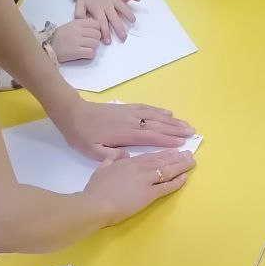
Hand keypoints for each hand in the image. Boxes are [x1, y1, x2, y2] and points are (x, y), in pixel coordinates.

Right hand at [51, 19, 101, 62]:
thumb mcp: (70, 26)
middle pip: (97, 34)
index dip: (96, 30)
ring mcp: (77, 41)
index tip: (91, 35)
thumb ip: (82, 25)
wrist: (48, 47)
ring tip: (85, 49)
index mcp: (77, 23)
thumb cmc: (60, 37)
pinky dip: (89, 55)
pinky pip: (91, 53)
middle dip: (95, 40)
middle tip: (89, 43)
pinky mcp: (76, 52)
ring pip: (95, 44)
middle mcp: (78, 30)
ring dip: (92, 48)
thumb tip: (96, 29)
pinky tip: (83, 54)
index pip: (96, 24)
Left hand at [55, 95, 193, 159]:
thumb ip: (110, 156)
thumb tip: (127, 158)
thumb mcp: (92, 151)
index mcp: (124, 134)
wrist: (72, 113)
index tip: (181, 144)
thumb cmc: (81, 135)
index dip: (166, 140)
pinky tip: (168, 113)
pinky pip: (147, 108)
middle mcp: (130, 121)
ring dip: (172, 120)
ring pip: (155, 115)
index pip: (149, 137)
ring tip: (186, 124)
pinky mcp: (126, 107)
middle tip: (192, 133)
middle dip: (176, 129)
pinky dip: (159, 111)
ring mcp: (129, 112)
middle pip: (157, 125)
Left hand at [75, 0, 141, 43]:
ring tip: (133, 21)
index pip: (101, 22)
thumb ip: (79, 14)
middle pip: (114, 18)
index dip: (105, 32)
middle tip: (123, 37)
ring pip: (122, 7)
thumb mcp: (80, 4)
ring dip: (128, 13)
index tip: (108, 42)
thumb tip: (83, 23)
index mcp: (97, 9)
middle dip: (118, 28)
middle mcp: (107, 5)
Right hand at [83, 149, 194, 223]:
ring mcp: (146, 180)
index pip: (150, 156)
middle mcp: (140, 168)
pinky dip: (177, 182)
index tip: (173, 151)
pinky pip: (166, 186)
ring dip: (180, 166)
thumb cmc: (96, 190)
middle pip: (162, 161)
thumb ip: (110, 161)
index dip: (163, 153)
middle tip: (189, 154)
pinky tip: (185, 177)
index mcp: (128, 162)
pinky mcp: (149, 194)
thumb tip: (117, 157)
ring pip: (167, 171)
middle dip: (176, 157)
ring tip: (191, 162)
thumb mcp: (101, 170)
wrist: (96, 204)